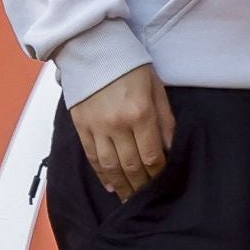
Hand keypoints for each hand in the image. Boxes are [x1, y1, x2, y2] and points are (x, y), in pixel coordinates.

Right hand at [68, 65, 176, 201]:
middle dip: (141, 184)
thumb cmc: (128, 65)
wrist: (92, 50)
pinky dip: (101, 173)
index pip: (152, 154)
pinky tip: (109, 185)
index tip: (162, 183)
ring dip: (121, 185)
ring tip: (129, 198)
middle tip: (146, 198)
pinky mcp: (81, 126)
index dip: (158, 173)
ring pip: (110, 166)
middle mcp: (117, 124)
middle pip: (131, 165)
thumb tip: (169, 147)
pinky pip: (92, 156)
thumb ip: (164, 119)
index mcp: (140, 113)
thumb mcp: (155, 87)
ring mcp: (96, 127)